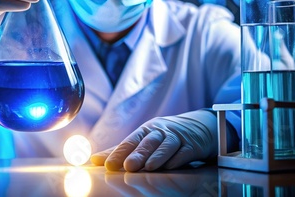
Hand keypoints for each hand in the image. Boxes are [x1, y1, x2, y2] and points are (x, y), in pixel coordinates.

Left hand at [91, 110, 217, 170]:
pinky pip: (185, 151)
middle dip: (137, 154)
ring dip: (157, 156)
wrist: (199, 127)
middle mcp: (160, 131)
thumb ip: (121, 151)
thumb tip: (95, 160)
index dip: (119, 153)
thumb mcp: (144, 139)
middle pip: (147, 141)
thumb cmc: (165, 136)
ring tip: (148, 167)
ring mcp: (177, 137)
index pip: (130, 141)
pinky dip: (178, 158)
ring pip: (166, 145)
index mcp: (145, 130)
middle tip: (127, 166)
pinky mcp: (192, 145)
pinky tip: (171, 165)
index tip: (107, 164)